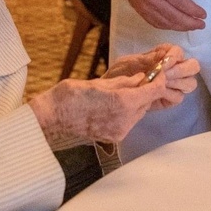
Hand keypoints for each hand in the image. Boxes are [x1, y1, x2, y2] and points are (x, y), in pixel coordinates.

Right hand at [30, 73, 182, 144]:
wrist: (52, 117)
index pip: (153, 90)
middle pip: (147, 103)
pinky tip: (115, 104)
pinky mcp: (113, 137)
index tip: (159, 72)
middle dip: (147, 90)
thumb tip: (141, 78)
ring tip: (124, 90)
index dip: (159, 80)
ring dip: (137, 102)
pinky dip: (128, 112)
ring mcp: (119, 131)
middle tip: (141, 78)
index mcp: (122, 102)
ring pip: (139, 113)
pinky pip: (128, 122)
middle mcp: (125, 120)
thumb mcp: (98, 83)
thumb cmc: (70, 96)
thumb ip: (123, 82)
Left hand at [103, 43, 199, 109]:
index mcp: (165, 54)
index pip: (179, 52)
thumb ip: (149, 59)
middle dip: (181, 71)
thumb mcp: (131, 62)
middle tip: (165, 76)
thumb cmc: (121, 72)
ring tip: (160, 85)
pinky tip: (158, 95)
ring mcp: (174, 83)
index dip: (174, 57)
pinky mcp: (170, 98)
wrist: (113, 90)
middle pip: (193, 67)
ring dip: (176, 84)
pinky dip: (170, 96)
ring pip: (190, 83)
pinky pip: (179, 97)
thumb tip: (164, 54)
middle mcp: (174, 67)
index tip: (162, 64)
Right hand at [111, 0, 206, 30]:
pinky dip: (168, 26)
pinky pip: (155, 23)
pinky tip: (175, 25)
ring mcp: (145, 7)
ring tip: (191, 26)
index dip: (195, 12)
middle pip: (175, 17)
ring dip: (180, 27)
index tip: (204, 15)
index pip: (182, 4)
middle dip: (190, 23)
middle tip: (201, 25)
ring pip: (166, 23)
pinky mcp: (140, 11)